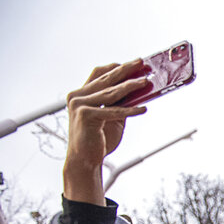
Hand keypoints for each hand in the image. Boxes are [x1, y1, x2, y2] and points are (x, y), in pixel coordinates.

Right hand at [64, 61, 149, 204]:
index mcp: (81, 94)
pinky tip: (144, 109)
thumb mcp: (112, 118)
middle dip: (126, 70)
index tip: (134, 64)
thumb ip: (120, 104)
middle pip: (106, 79)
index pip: (99, 74)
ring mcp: (80, 105)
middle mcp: (77, 96)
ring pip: (111, 92)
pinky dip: (130, 110)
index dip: (116, 67)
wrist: (85, 160)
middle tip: (142, 64)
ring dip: (131, 86)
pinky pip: (114, 111)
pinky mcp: (86, 116)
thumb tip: (139, 91)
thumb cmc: (98, 140)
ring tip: (146, 82)